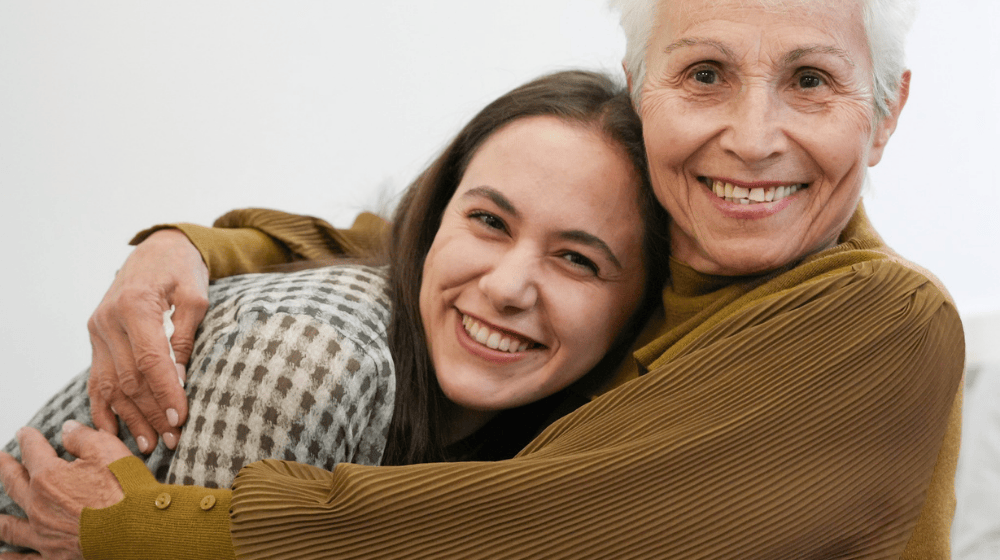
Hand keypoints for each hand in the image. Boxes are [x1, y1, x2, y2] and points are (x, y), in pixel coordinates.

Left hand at [0, 422, 129, 558]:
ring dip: (0, 518)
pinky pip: (24, 559)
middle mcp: (39, 506)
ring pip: (11, 525)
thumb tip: (67, 428)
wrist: (136, 531)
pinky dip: (11, 557)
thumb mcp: (109, 451)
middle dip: (7, 469)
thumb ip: (84, 437)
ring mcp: (43, 533)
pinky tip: (2, 556)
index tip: (24, 433)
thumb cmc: (125, 491)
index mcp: (49, 477)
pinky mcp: (54, 555)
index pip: (34, 452)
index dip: (28, 440)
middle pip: (15, 483)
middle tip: (1, 459)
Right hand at [87, 228, 208, 452]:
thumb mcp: (196, 296)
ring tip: (150, 445)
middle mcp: (108, 320)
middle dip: (152, 412)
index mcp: (135, 305)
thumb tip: (181, 379)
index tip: (181, 418)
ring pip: (110, 384)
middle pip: (129, 377)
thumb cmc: (182, 270)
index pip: (150, 360)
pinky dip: (103, 408)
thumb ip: (186, 336)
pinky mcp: (95, 338)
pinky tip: (114, 433)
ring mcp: (97, 330)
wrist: (157, 249)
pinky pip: (96, 379)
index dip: (166, 392)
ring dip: (129, 417)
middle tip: (173, 440)